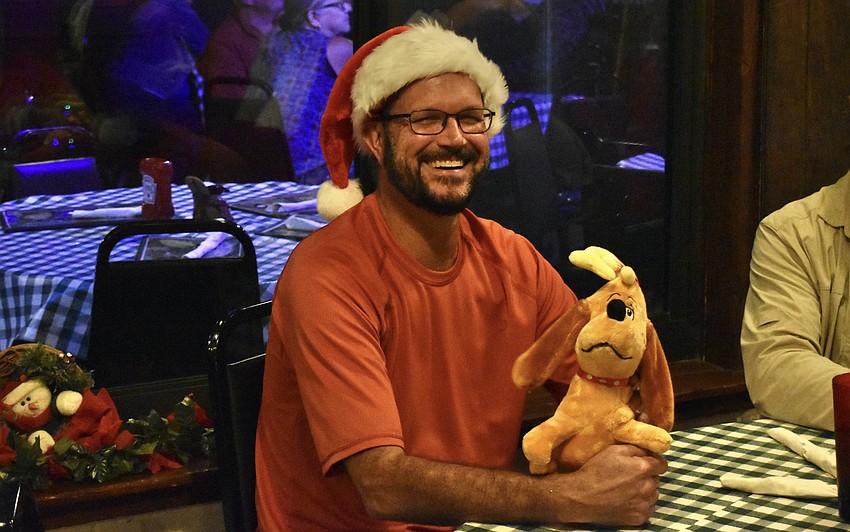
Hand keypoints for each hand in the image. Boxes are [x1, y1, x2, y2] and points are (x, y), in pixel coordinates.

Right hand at [552, 444, 666, 526]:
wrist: (582, 497)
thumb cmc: (596, 471)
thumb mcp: (613, 451)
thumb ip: (635, 448)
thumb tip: (648, 451)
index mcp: (643, 469)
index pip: (662, 464)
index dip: (654, 461)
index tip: (645, 462)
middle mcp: (647, 487)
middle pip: (656, 479)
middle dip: (647, 476)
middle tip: (630, 476)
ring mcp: (644, 505)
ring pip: (653, 494)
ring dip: (645, 491)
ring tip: (627, 489)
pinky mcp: (639, 518)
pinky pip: (648, 509)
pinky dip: (641, 504)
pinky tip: (627, 500)